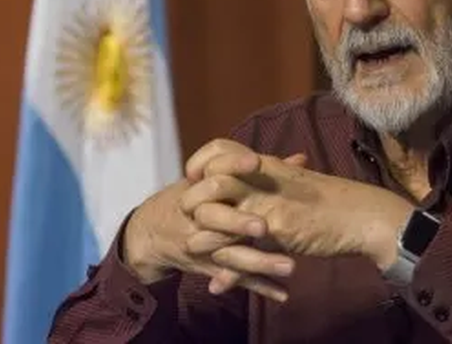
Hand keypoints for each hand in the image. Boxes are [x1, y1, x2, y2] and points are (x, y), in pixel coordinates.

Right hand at [122, 139, 301, 301]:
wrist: (151, 232)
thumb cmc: (192, 197)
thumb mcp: (212, 177)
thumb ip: (257, 169)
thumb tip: (300, 159)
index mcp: (202, 187)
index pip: (214, 172)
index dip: (233, 165)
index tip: (255, 161)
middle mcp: (198, 215)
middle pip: (217, 218)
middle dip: (239, 223)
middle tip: (265, 227)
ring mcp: (202, 244)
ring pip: (230, 254)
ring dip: (259, 261)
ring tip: (289, 266)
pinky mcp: (208, 267)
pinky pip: (234, 278)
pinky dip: (258, 286)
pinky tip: (282, 292)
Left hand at [182, 152, 413, 293]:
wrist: (361, 215)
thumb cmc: (330, 201)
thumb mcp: (295, 182)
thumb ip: (271, 177)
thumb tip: (256, 170)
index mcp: (265, 164)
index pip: (219, 148)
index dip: (200, 162)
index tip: (193, 179)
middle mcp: (263, 178)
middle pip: (212, 178)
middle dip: (193, 200)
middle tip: (189, 217)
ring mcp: (269, 203)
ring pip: (219, 212)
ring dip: (203, 234)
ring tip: (192, 249)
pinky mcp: (279, 229)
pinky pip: (242, 249)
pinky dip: (228, 270)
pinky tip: (218, 284)